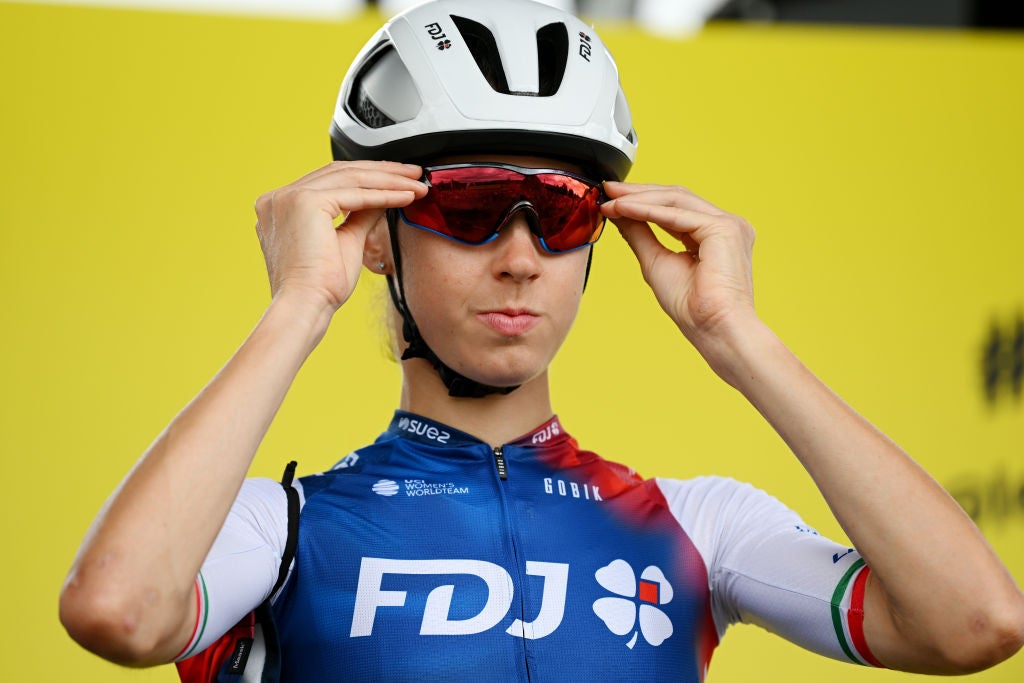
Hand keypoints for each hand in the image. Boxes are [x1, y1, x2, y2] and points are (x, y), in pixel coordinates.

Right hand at [254, 161, 425, 311]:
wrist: (306, 306)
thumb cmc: (321, 286)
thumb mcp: (346, 240)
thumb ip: (361, 214)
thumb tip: (384, 195)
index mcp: (281, 206)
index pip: (331, 179)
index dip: (367, 176)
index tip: (397, 178)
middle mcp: (279, 198)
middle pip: (341, 172)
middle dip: (383, 171)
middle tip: (414, 173)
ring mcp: (289, 197)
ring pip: (350, 179)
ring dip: (389, 180)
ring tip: (416, 184)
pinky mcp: (304, 202)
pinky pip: (355, 194)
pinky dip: (384, 194)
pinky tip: (407, 196)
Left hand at [602, 181, 756, 353]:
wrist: (713, 330)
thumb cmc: (692, 308)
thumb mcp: (655, 261)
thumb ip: (640, 234)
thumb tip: (619, 213)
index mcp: (714, 234)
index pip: (674, 207)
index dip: (641, 200)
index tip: (611, 199)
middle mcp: (725, 225)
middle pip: (676, 197)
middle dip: (638, 192)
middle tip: (607, 190)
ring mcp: (729, 224)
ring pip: (676, 200)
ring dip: (639, 198)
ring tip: (611, 200)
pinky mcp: (724, 228)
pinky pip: (677, 214)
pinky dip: (648, 210)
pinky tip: (624, 209)